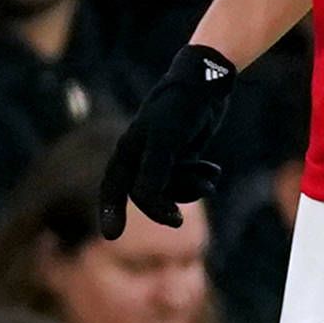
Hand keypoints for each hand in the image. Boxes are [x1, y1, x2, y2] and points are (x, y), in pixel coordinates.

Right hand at [98, 45, 238, 237]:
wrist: (206, 86)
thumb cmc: (180, 110)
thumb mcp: (166, 142)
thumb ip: (154, 173)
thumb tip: (147, 202)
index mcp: (128, 150)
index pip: (113, 188)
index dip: (109, 211)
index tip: (111, 236)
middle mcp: (141, 156)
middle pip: (147, 195)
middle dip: (164, 206)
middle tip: (179, 221)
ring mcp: (162, 158)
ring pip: (170, 190)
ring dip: (190, 189)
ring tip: (208, 176)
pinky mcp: (182, 158)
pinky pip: (186, 182)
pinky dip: (199, 179)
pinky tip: (213, 169)